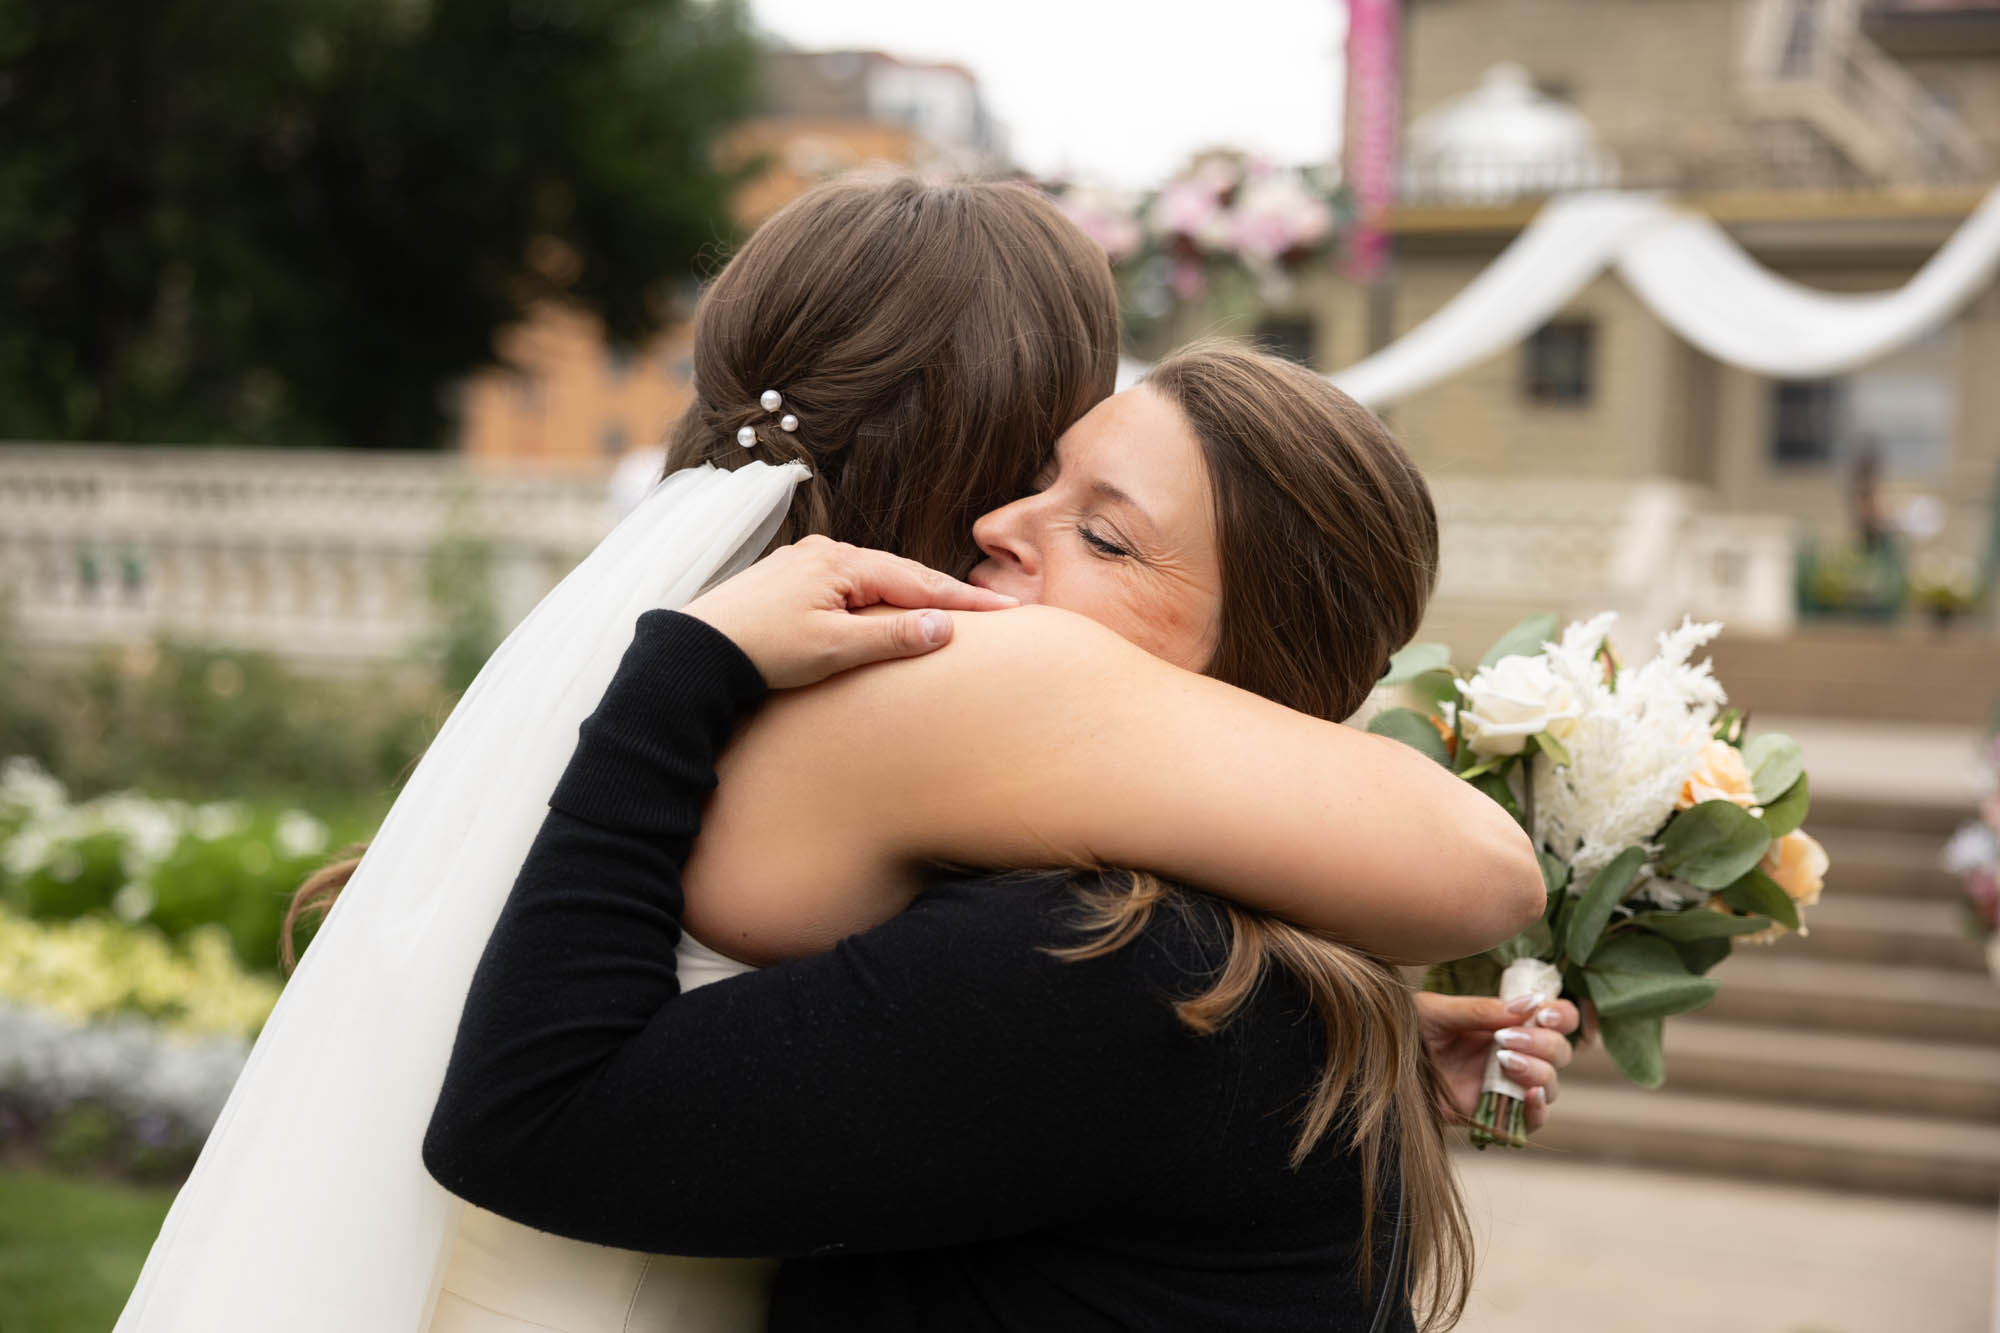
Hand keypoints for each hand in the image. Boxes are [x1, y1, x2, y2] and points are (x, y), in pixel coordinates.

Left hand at [682, 536, 1017, 688]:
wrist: (695, 650)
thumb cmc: (761, 651)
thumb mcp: (833, 649)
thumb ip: (891, 636)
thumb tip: (944, 625)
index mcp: (841, 564)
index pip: (919, 583)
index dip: (965, 600)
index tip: (1008, 609)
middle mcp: (826, 553)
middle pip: (901, 575)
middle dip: (947, 593)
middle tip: (994, 609)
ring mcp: (807, 564)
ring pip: (876, 580)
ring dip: (913, 595)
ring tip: (953, 612)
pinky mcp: (793, 581)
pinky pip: (853, 586)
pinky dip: (882, 599)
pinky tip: (891, 612)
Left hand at [1415, 991, 1579, 1134]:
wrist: (1382, 1069)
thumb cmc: (1408, 1032)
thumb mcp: (1436, 1012)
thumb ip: (1478, 1009)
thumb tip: (1526, 1004)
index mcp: (1507, 1023)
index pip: (1555, 1018)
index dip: (1560, 1016)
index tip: (1542, 1015)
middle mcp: (1515, 1053)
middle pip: (1560, 1051)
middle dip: (1544, 1043)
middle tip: (1508, 1039)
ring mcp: (1507, 1086)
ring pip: (1550, 1084)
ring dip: (1538, 1071)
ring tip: (1505, 1060)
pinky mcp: (1495, 1116)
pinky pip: (1531, 1120)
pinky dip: (1538, 1110)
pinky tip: (1528, 1095)